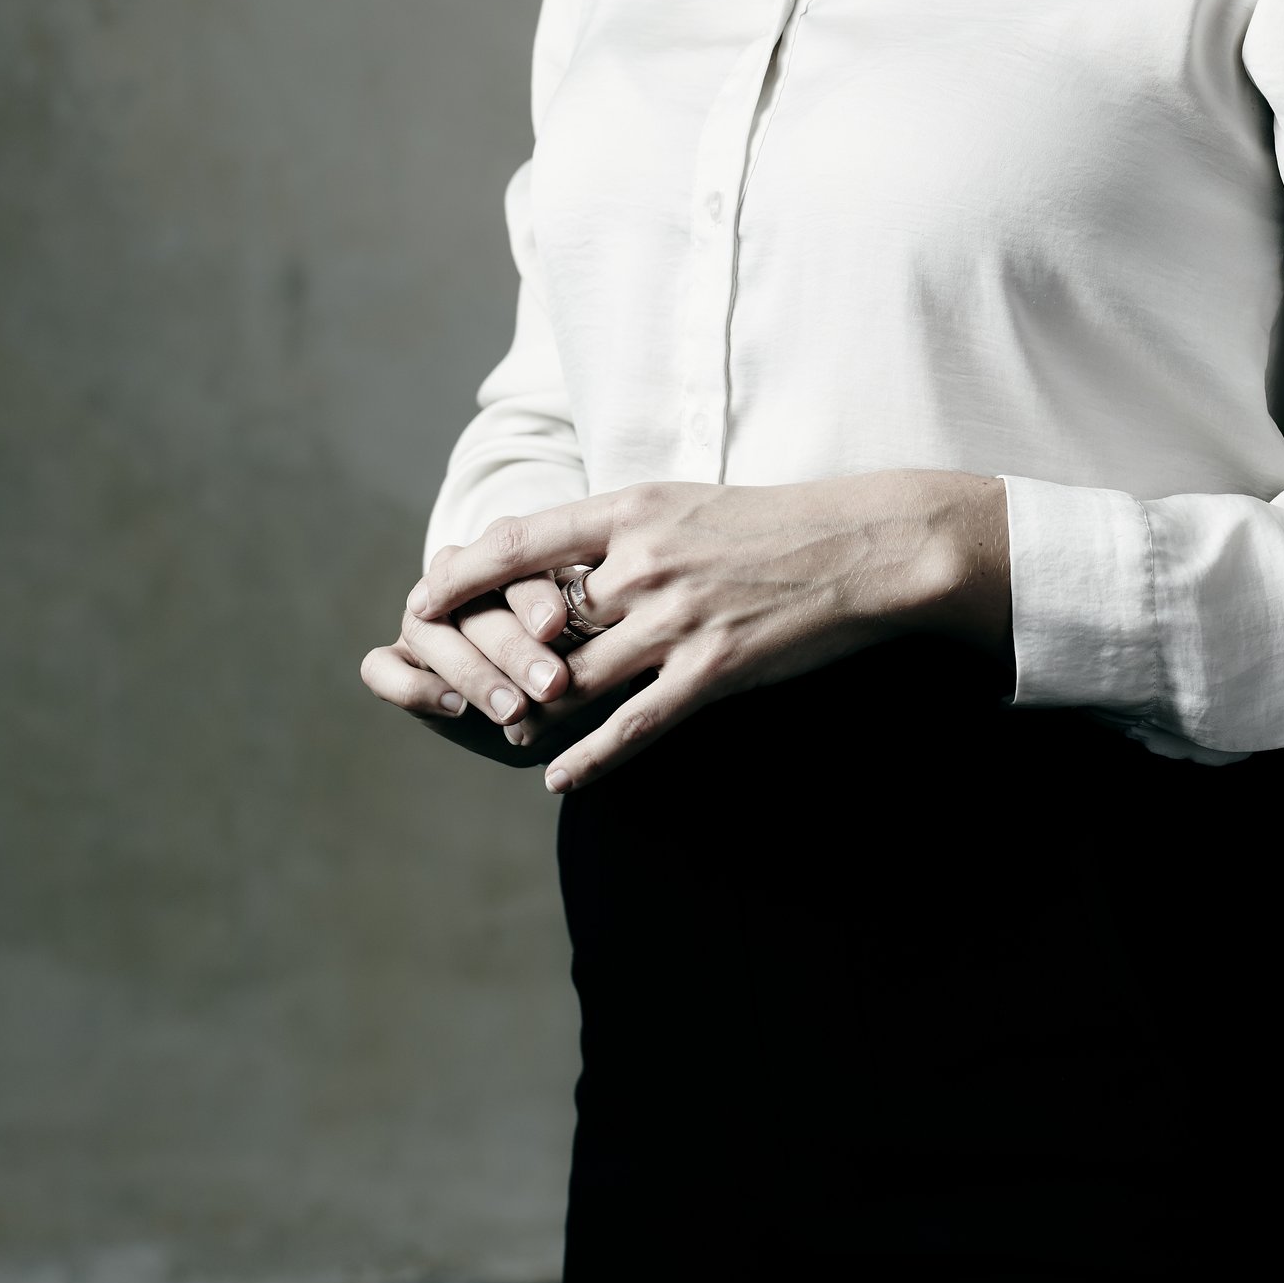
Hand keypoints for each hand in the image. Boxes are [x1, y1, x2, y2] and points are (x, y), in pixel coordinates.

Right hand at [358, 566, 573, 758]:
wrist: (548, 720)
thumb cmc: (580, 673)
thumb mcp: (594, 655)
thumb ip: (586, 643)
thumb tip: (585, 652)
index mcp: (513, 557)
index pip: (511, 556)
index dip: (530, 592)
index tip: (554, 628)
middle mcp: (460, 578)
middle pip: (469, 594)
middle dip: (512, 645)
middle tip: (549, 685)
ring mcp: (423, 619)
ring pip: (425, 627)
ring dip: (471, 670)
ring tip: (513, 710)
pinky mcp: (394, 662)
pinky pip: (380, 667)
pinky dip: (413, 688)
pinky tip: (456, 709)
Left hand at [363, 473, 1010, 792]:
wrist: (863, 546)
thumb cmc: (773, 523)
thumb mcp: (686, 503)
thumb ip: (622, 534)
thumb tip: (562, 564)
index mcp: (631, 511)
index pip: (519, 542)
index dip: (462, 576)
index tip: (420, 598)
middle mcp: (641, 564)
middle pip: (537, 624)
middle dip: (493, 662)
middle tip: (450, 687)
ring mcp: (674, 620)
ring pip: (575, 678)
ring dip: (533, 712)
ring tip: (502, 734)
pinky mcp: (711, 671)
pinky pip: (632, 725)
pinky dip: (588, 756)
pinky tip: (558, 779)